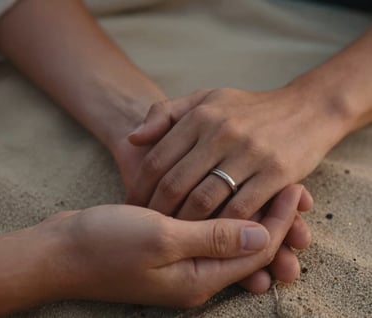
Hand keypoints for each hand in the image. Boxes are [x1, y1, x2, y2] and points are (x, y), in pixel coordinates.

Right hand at [20, 184, 302, 311]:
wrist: (63, 251)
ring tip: (275, 189)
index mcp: (201, 278)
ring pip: (234, 239)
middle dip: (277, 221)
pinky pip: (212, 233)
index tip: (296, 189)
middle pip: (252, 249)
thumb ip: (214, 239)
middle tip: (296, 189)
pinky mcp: (174, 248)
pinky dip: (229, 215)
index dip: (281, 221)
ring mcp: (185, 262)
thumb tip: (264, 237)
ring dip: (256, 215)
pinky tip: (237, 196)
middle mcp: (199, 275)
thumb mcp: (162, 238)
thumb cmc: (107, 244)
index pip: (258, 252)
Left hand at [127, 85, 337, 219]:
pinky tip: (209, 236)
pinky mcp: (276, 172)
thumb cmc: (248, 108)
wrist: (305, 110)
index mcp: (200, 116)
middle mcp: (221, 132)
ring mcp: (250, 152)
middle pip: (175, 183)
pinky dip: (222, 228)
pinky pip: (240, 209)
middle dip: (156, 211)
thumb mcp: (206, 99)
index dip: (139, 188)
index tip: (133, 207)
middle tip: (148, 227)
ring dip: (185, 224)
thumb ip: (166, 113)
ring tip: (174, 235)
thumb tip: (133, 138)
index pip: (156, 159)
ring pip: (204, 200)